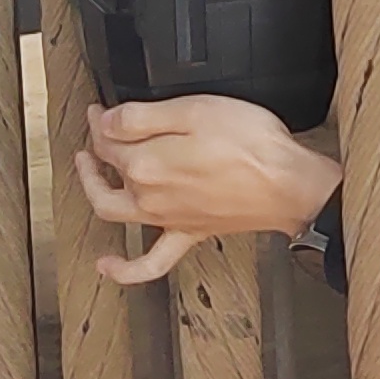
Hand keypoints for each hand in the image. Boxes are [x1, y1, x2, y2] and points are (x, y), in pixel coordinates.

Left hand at [77, 97, 344, 281]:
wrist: (289, 185)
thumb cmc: (253, 146)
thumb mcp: (196, 110)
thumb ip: (142, 116)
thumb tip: (105, 121)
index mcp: (146, 163)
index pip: (109, 139)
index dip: (102, 121)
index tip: (102, 109)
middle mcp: (148, 195)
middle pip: (107, 171)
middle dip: (95, 149)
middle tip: (97, 131)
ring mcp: (167, 218)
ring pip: (114, 211)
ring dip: (95, 191)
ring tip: (90, 174)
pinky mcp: (189, 234)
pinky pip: (149, 262)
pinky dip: (123, 269)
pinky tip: (107, 266)